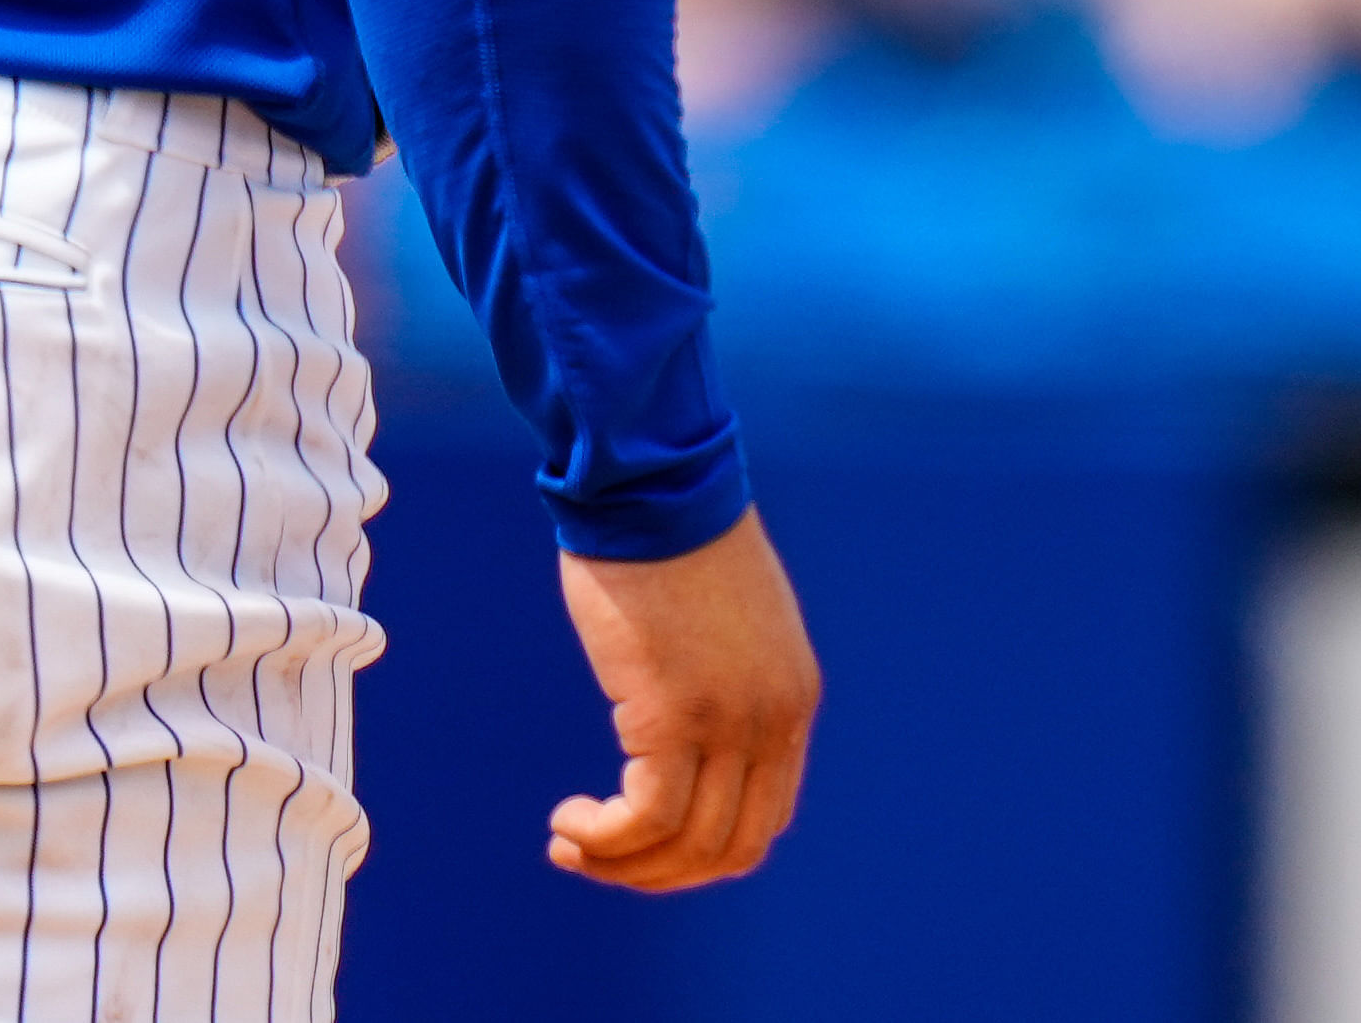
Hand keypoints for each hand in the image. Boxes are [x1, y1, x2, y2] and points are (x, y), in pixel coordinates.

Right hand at [547, 511, 819, 890]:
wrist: (651, 486)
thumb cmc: (670, 543)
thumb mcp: (723, 627)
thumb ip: (724, 684)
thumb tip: (685, 736)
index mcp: (792, 700)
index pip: (765, 819)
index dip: (699, 851)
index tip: (640, 840)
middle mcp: (774, 719)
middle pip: (730, 848)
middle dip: (659, 873)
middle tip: (595, 856)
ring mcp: (730, 721)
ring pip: (685, 845)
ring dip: (620, 863)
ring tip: (570, 841)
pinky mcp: (673, 714)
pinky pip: (645, 818)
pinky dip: (603, 840)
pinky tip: (569, 821)